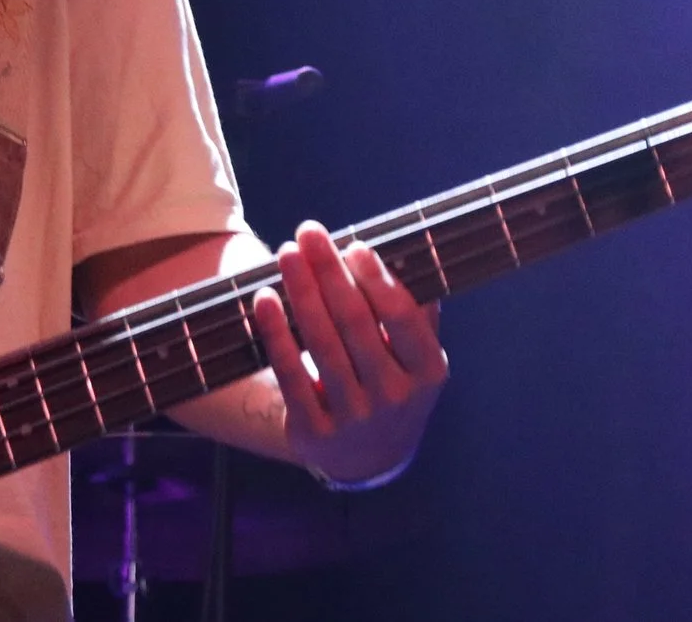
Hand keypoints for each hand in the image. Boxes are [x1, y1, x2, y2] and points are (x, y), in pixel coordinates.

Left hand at [252, 221, 447, 484]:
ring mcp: (354, 417)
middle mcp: (393, 396)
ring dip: (301, 291)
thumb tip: (399, 257)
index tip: (353, 245)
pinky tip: (264, 298)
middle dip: (329, 271)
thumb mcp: (418, 358)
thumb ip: (416, 313)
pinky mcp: (313, 430)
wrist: (368, 458)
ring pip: (321, 343)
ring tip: (287, 253)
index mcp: (427, 372)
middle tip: (309, 232)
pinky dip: (276, 332)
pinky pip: (289, 372)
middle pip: (355, 322)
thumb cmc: (392, 384)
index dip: (376, 279)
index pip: (400, 317)